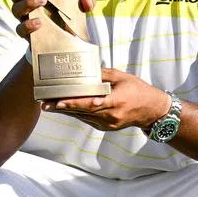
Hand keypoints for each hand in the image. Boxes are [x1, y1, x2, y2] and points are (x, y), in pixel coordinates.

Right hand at [4, 0, 94, 38]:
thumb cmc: (66, 22)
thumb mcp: (78, 11)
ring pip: (15, 9)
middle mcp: (26, 6)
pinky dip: (28, 25)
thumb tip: (87, 0)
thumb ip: (84, 3)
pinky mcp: (27, 35)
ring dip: (27, 3)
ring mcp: (25, 20)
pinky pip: (20, 29)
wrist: (63, 47)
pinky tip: (40, 23)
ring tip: (42, 1)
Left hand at [41, 69, 172, 131]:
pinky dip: (78, 114)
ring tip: (50, 105)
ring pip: (83, 117)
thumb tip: (86, 69)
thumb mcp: (122, 77)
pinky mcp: (107, 127)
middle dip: (62, 107)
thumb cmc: (139, 91)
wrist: (153, 110)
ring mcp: (109, 123)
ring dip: (67, 111)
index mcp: (115, 101)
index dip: (73, 103)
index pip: (90, 103)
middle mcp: (110, 115)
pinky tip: (67, 109)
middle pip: (82, 112)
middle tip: (45, 104)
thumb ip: (103, 75)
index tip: (58, 102)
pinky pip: (89, 120)